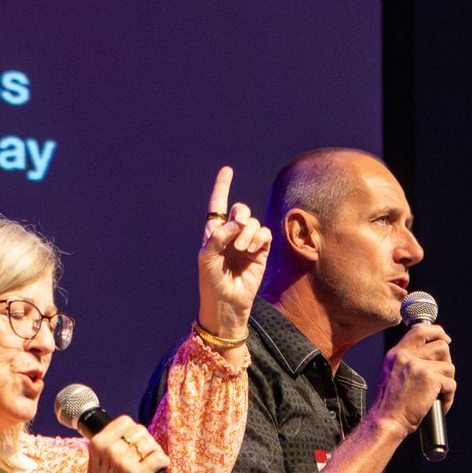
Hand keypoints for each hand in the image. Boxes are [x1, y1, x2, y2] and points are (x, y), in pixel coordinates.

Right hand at [67, 414, 165, 472]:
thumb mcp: (97, 458)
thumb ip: (110, 445)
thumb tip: (133, 435)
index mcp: (99, 443)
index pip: (125, 421)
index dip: (134, 430)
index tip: (135, 440)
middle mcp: (111, 450)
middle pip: (140, 431)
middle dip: (146, 441)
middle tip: (146, 454)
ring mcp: (125, 462)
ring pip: (150, 444)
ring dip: (155, 451)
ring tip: (152, 462)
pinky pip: (159, 458)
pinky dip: (163, 461)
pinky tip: (160, 467)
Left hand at [198, 165, 272, 335]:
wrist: (226, 302)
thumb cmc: (210, 281)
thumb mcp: (206, 257)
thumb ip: (219, 237)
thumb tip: (237, 222)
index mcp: (214, 232)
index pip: (217, 205)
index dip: (223, 186)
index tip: (227, 170)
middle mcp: (231, 234)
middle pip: (240, 210)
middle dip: (240, 214)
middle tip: (237, 227)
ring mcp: (247, 243)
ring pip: (254, 223)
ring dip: (248, 233)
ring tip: (242, 249)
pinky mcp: (261, 252)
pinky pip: (265, 235)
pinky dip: (260, 239)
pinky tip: (253, 250)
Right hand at [369, 322, 454, 438]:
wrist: (386, 421)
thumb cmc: (390, 404)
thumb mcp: (391, 374)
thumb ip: (407, 361)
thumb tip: (433, 355)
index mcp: (396, 353)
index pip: (420, 330)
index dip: (437, 332)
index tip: (445, 339)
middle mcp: (407, 357)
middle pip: (442, 347)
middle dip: (446, 363)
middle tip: (440, 378)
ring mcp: (419, 367)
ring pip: (449, 368)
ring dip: (447, 383)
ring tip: (436, 395)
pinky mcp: (430, 380)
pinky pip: (451, 384)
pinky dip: (448, 398)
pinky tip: (438, 404)